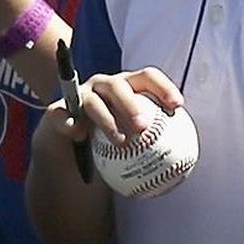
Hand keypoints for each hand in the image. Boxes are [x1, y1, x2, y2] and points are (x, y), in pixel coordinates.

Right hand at [37, 66, 186, 166]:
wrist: (72, 147)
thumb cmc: (112, 142)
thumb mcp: (135, 141)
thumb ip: (156, 144)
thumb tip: (186, 165)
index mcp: (128, 86)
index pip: (148, 78)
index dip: (163, 87)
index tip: (177, 106)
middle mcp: (105, 86)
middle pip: (120, 87)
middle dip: (132, 105)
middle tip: (144, 128)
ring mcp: (80, 96)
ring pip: (94, 103)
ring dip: (107, 121)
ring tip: (120, 142)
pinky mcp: (58, 110)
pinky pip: (61, 115)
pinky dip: (69, 123)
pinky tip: (77, 133)